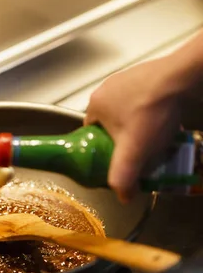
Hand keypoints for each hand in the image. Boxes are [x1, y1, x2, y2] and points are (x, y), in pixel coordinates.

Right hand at [85, 56, 184, 201]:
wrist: (179, 79)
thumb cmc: (150, 112)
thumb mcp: (133, 150)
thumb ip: (123, 176)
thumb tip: (122, 197)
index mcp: (94, 104)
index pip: (91, 134)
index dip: (103, 149)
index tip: (118, 158)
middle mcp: (106, 88)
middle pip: (111, 123)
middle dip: (125, 138)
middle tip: (140, 150)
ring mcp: (125, 79)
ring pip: (128, 111)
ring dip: (139, 125)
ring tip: (155, 137)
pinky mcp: (144, 75)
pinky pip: (142, 100)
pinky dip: (151, 112)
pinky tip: (165, 120)